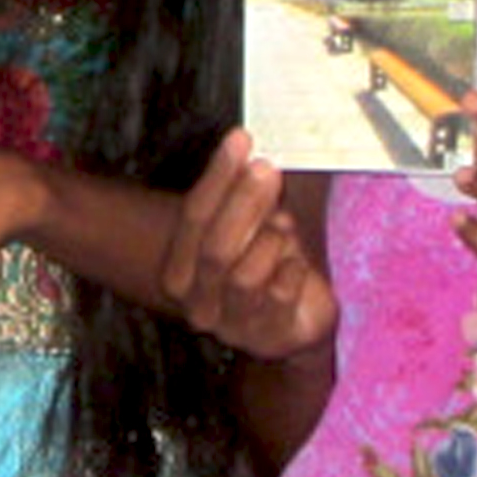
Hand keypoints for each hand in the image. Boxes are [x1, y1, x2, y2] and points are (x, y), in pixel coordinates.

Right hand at [158, 130, 333, 361]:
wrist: (295, 320)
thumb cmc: (264, 262)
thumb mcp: (247, 226)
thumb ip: (241, 198)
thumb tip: (245, 149)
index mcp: (179, 272)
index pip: (193, 217)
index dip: (218, 177)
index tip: (240, 139)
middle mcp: (196, 304)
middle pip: (216, 248)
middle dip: (243, 203)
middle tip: (267, 169)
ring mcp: (232, 326)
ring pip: (244, 276)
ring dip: (270, 242)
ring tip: (286, 225)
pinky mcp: (269, 338)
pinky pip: (279, 295)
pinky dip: (291, 270)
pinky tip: (297, 261)